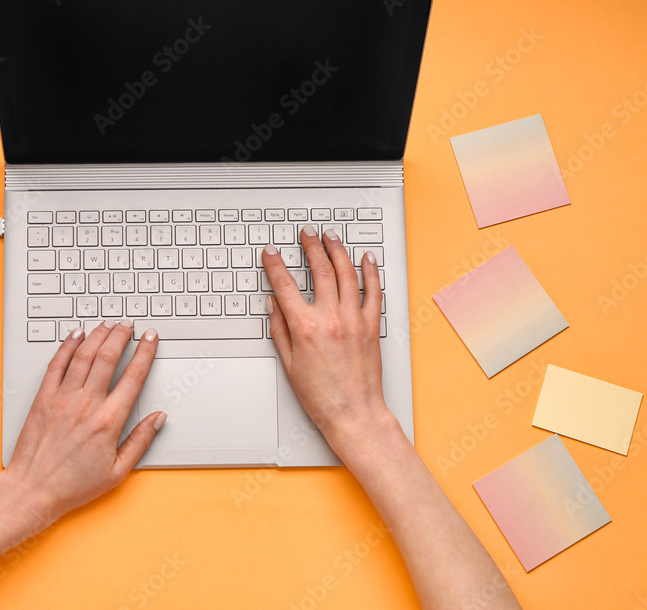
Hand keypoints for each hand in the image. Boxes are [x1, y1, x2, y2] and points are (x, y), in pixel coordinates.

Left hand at [0, 320, 164, 537]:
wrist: (33, 491)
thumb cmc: (73, 485)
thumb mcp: (118, 471)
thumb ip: (141, 441)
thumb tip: (159, 418)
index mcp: (109, 421)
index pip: (134, 376)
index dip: (145, 352)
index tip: (150, 339)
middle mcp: (87, 404)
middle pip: (108, 356)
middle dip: (122, 335)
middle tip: (129, 325)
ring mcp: (63, 398)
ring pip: (84, 354)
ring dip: (98, 335)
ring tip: (108, 324)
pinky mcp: (43, 398)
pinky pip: (57, 364)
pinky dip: (68, 345)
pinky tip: (76, 335)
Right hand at [261, 226, 392, 457]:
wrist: (353, 413)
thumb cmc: (321, 396)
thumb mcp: (289, 364)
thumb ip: (280, 330)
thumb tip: (273, 305)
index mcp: (306, 328)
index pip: (286, 286)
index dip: (276, 265)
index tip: (272, 253)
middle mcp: (331, 319)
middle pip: (320, 271)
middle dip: (311, 246)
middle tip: (306, 233)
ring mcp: (354, 320)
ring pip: (347, 274)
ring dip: (338, 251)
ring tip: (331, 237)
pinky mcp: (371, 326)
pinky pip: (374, 292)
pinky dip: (371, 272)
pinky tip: (367, 259)